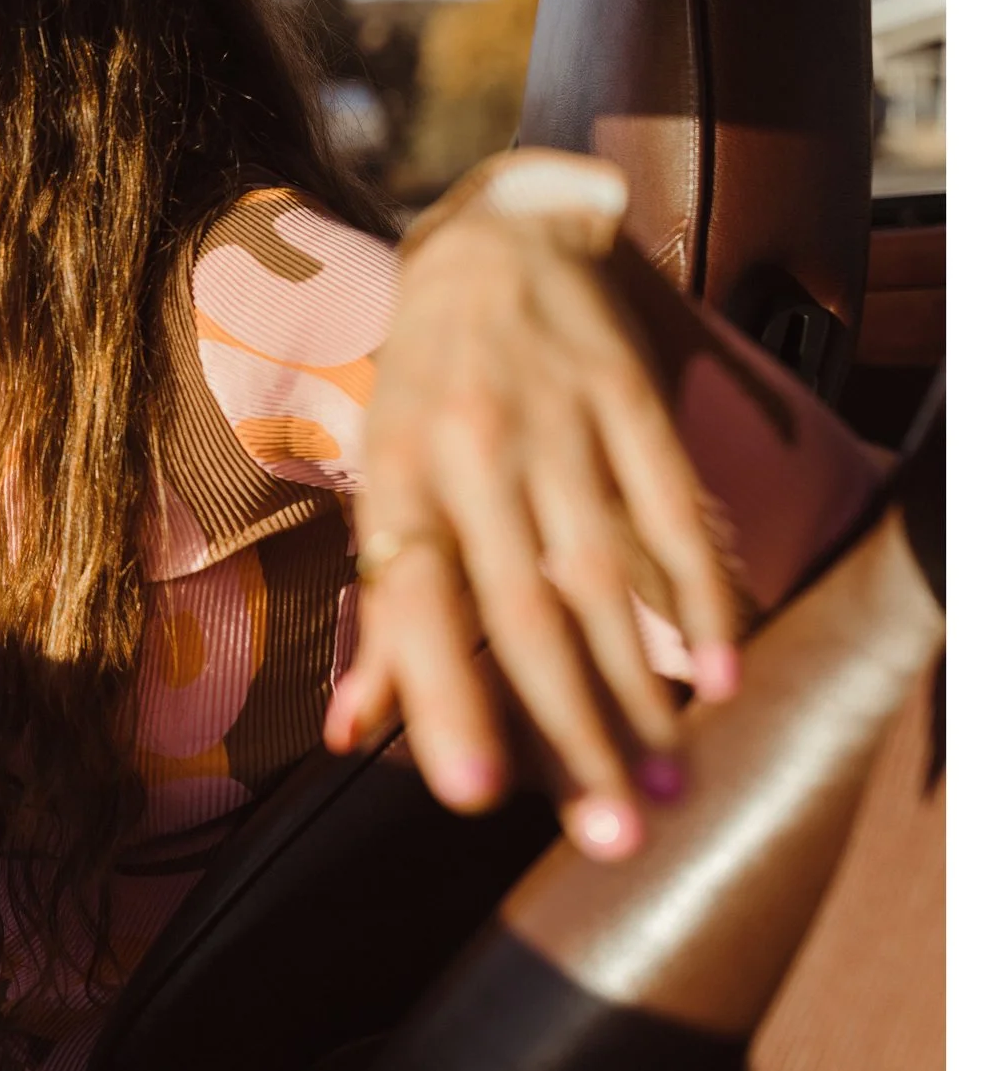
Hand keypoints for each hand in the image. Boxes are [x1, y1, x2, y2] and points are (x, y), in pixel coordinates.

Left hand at [324, 151, 742, 861]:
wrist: (492, 237)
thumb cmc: (422, 385)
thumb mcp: (381, 481)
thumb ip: (381, 615)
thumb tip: (348, 735)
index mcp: (397, 479)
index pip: (416, 606)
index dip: (439, 697)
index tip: (472, 797)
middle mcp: (472, 454)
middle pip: (524, 612)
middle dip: (570, 730)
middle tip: (611, 833)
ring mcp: (557, 425)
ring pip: (606, 575)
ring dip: (643, 685)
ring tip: (670, 779)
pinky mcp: (629, 400)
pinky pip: (672, 508)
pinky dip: (702, 590)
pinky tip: (722, 667)